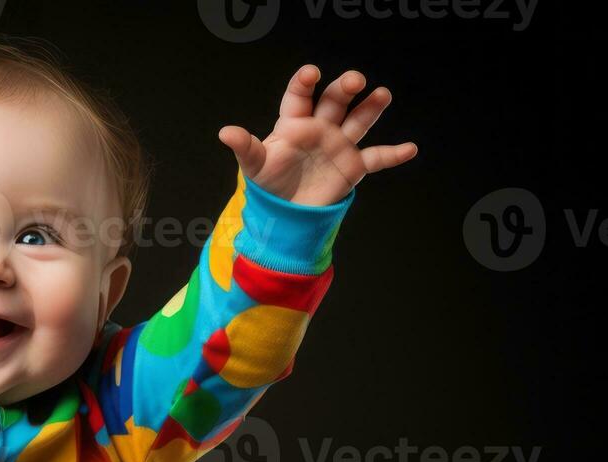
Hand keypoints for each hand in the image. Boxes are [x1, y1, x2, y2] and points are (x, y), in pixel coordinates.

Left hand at [218, 65, 416, 206]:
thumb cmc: (268, 183)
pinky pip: (376, 158)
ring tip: (382, 95)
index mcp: (294, 123)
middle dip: (343, 89)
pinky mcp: (353, 166)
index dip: (304, 83)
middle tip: (353, 81)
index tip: (310, 74)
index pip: (299, 96)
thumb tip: (225, 132)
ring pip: (358, 121)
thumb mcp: (254, 165)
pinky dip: (393, 155)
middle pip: (334, 102)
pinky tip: (410, 148)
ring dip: (371, 108)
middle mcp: (320, 127)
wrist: (285, 213)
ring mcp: (339, 145)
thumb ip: (245, 146)